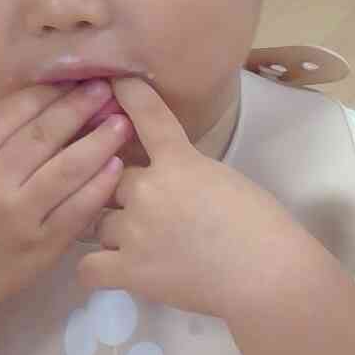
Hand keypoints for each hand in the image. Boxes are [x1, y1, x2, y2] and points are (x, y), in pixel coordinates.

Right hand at [0, 79, 131, 312]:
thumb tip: (43, 102)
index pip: (13, 113)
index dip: (49, 92)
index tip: (76, 78)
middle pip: (45, 136)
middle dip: (79, 107)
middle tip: (107, 88)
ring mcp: (19, 217)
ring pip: (68, 170)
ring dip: (100, 142)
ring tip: (122, 123)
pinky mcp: (42, 246)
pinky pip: (79, 209)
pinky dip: (100, 186)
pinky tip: (117, 167)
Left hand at [77, 78, 321, 320]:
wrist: (267, 274)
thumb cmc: (263, 226)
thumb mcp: (227, 180)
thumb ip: (191, 172)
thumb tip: (173, 179)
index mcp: (180, 162)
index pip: (147, 116)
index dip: (128, 94)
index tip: (115, 80)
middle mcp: (148, 189)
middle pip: (109, 177)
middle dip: (119, 190)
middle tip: (143, 209)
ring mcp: (134, 231)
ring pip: (97, 222)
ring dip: (111, 230)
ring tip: (137, 247)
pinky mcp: (129, 271)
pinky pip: (87, 267)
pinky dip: (96, 269)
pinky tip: (112, 271)